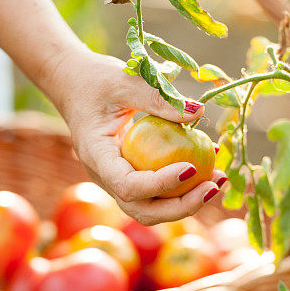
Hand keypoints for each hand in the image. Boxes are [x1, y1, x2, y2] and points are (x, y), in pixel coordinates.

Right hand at [47, 51, 226, 224]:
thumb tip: (199, 112)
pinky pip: (158, 191)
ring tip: (217, 180)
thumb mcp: (125, 82)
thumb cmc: (95, 79)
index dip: (161, 184)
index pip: (128, 186)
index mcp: (97, 156)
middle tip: (214, 186)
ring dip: (187, 202)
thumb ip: (160, 98)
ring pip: (152, 208)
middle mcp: (105, 177)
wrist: (72, 84)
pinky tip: (209, 167)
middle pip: (143, 210)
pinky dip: (184, 186)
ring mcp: (117, 180)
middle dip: (182, 206)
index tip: (192, 168)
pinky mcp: (130, 175)